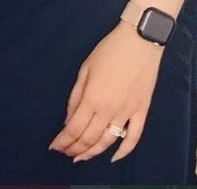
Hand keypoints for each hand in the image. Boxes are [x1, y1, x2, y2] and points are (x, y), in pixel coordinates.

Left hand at [47, 20, 163, 163]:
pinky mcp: (142, 110)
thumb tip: (68, 119)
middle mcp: (109, 109)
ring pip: (108, 141)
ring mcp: (127, 112)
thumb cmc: (110, 49)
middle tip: (65, 153)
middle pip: (89, 138)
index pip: (73, 128)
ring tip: (82, 157)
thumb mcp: (86, 68)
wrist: (140, 39)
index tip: (54, 147)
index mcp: (92, 97)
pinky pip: (134, 137)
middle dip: (74, 149)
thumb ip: (75, 95)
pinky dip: (124, 151)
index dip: (62, 141)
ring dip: (93, 153)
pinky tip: (114, 157)